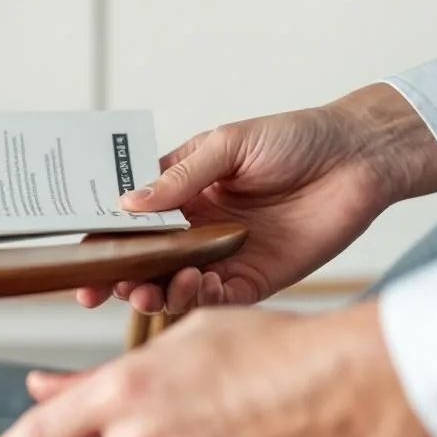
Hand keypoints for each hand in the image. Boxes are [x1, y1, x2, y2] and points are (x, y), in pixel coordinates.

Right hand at [80, 84, 436, 314]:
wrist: (359, 159)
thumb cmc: (295, 139)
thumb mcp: (228, 145)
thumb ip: (179, 177)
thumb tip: (127, 203)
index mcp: (180, 190)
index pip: (128, 219)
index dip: (99, 240)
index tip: (77, 259)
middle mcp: (194, 226)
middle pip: (142, 260)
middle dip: (116, 277)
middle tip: (101, 290)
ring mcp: (222, 254)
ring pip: (172, 285)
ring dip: (152, 292)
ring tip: (144, 292)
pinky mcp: (254, 278)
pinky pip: (215, 298)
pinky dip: (196, 297)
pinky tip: (191, 285)